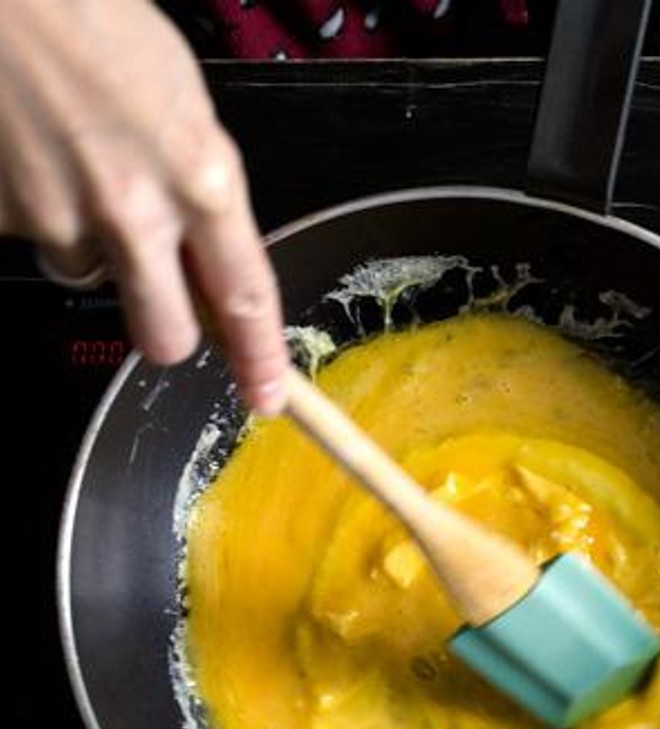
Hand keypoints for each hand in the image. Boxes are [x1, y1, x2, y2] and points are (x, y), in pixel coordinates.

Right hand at [0, 0, 288, 413]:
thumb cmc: (95, 21)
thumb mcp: (183, 102)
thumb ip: (203, 187)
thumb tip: (209, 248)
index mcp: (202, 178)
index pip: (245, 296)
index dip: (259, 358)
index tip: (268, 396)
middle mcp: (135, 212)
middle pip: (164, 335)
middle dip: (167, 328)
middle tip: (156, 287)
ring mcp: (59, 217)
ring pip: (87, 274)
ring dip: (87, 240)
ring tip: (72, 159)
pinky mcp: (0, 216)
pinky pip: (27, 236)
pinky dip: (31, 205)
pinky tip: (30, 148)